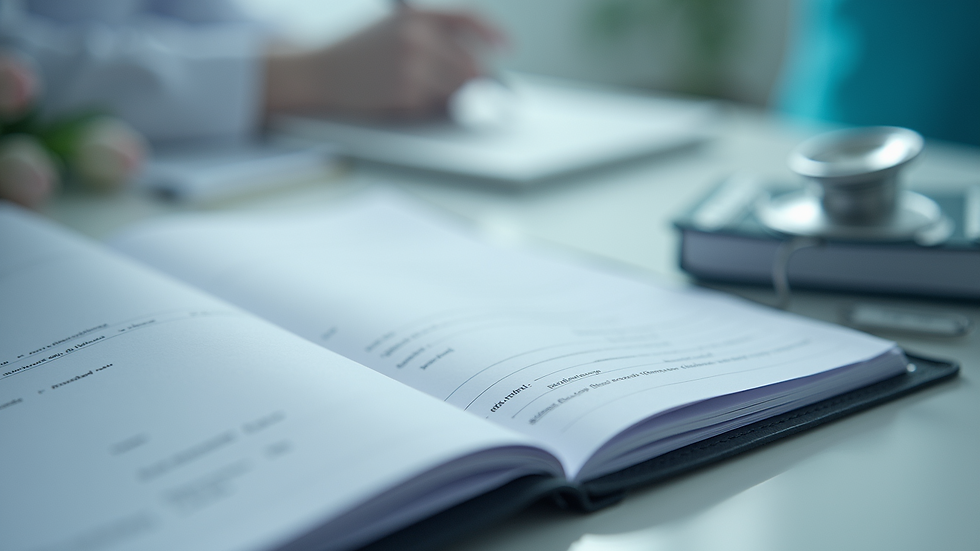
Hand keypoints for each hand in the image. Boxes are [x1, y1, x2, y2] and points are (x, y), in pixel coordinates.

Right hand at [264, 7, 504, 118]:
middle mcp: (419, 37)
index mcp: (417, 16)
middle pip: (469, 65)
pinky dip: (424, 110)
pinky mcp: (406, 93)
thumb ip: (432, 38)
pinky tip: (399, 100)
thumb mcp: (393, 29)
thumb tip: (477, 63)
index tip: (508, 47)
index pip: (468, 19)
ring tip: (414, 93)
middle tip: (456, 91)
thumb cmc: (356, 53)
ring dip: (446, 99)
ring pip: (455, 90)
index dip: (492, 33)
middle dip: (468, 82)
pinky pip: (434, 108)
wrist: (318, 72)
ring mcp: (414, 65)